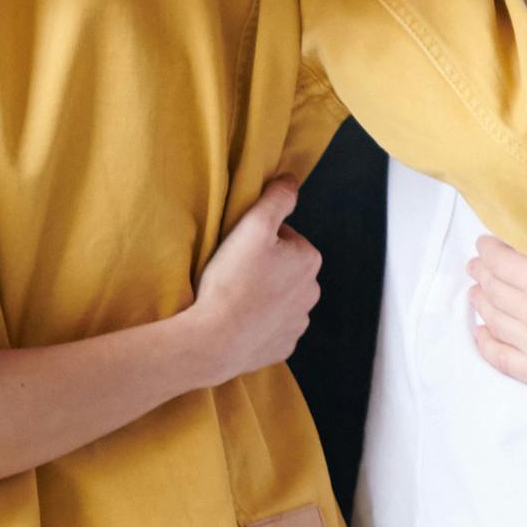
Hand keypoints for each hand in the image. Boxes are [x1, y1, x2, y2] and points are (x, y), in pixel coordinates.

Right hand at [173, 181, 322, 384]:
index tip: (238, 251)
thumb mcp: (252, 226)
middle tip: (233, 273)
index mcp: (308, 259)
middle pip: (284, 268)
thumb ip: (276, 198)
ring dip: (261, 295)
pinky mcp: (284, 345)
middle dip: (263, 268)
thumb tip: (291, 180)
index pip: (283, 237)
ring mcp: (298, 322)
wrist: (216, 340)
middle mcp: (311, 291)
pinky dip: (258, 323)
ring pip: (279, 298)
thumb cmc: (232, 281)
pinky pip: (272, 327)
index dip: (257, 240)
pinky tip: (238, 321)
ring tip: (234, 298)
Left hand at [466, 245, 526, 401]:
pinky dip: (486, 342)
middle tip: (477, 265)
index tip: (485, 244)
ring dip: (482, 302)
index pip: (503, 261)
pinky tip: (481, 331)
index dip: (489, 251)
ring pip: (495, 320)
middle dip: (483, 274)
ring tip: (476, 292)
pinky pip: (501, 359)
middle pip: (495, 289)